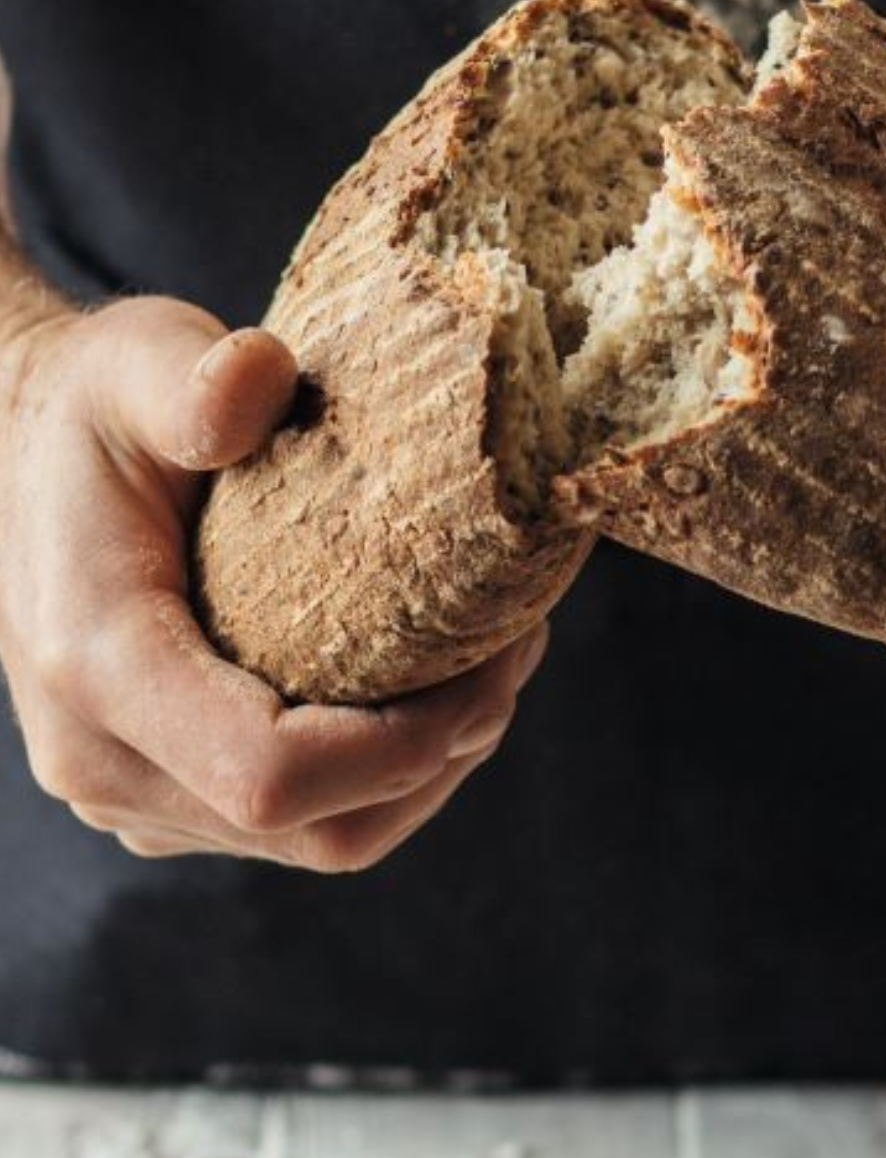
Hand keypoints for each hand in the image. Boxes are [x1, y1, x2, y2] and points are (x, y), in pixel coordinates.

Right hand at [0, 297, 548, 867]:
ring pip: (320, 839)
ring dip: (428, 770)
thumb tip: (261, 377)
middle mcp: (102, 757)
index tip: (496, 657)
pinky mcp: (165, 785)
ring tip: (497, 664)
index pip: (272, 774)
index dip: (407, 744)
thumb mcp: (138, 362)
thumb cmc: (94, 403)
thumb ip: (194, 381)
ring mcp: (132, 786)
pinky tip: (434, 685)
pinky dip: (386, 771)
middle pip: (317, 828)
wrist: (18, 449)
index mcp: (99, 665)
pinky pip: (300, 822)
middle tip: (518, 651)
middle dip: (444, 754)